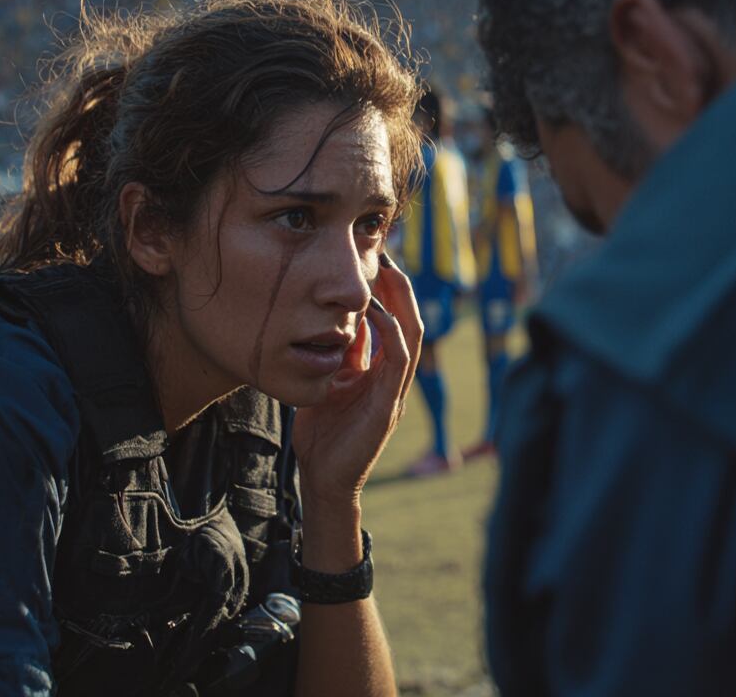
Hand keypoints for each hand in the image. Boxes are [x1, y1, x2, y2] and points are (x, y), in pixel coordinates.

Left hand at [292, 255, 422, 511]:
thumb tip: (340, 321)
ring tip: (389, 272)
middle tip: (387, 255)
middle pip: (410, 323)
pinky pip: (398, 362)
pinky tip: (377, 312)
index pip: (394, 324)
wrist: (323, 480)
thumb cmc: (324, 435)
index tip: (376, 261)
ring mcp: (395, 393)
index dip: (390, 293)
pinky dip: (391, 333)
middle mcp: (394, 380)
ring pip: (413, 337)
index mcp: (381, 374)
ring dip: (402, 303)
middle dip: (401, 288)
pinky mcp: (388, 408)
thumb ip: (342, 356)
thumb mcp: (330, 383)